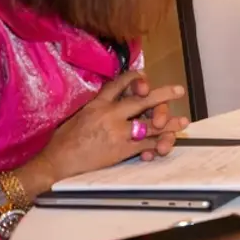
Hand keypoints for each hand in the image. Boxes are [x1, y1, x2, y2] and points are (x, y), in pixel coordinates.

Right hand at [37, 72, 189, 185]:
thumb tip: (115, 102)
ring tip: (183, 121)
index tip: (145, 76)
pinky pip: (146, 144)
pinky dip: (158, 143)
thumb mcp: (78, 116)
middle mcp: (110, 114)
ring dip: (169, 123)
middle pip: (142, 101)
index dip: (135, 78)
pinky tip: (167, 142)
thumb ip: (99, 108)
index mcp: (97, 104)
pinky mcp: (122, 149)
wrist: (56, 163)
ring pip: (150, 124)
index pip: (119, 84)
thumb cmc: (63, 142)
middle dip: (163, 95)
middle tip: (178, 90)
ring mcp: (117, 132)